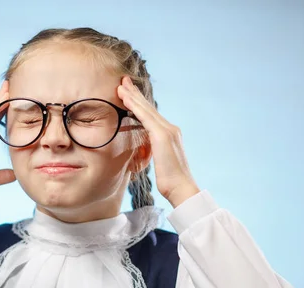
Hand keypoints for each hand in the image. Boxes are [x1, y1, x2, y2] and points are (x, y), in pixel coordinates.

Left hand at [117, 76, 199, 207]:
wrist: (182, 189)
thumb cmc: (171, 182)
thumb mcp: (160, 163)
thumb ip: (153, 153)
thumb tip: (144, 152)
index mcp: (170, 135)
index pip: (152, 116)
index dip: (140, 103)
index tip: (129, 94)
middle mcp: (171, 129)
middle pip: (149, 108)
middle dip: (135, 94)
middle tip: (124, 82)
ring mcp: (167, 131)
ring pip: (146, 109)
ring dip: (132, 96)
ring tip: (121, 86)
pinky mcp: (162, 136)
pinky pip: (145, 117)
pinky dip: (134, 106)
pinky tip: (125, 98)